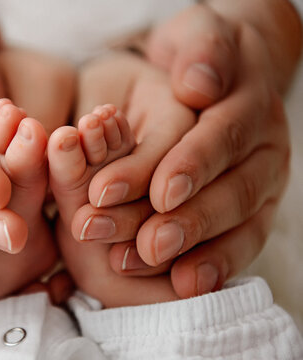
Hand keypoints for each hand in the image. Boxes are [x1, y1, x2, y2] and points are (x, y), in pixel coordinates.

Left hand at [132, 3, 293, 296]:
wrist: (218, 76)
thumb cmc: (196, 58)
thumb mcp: (197, 35)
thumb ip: (200, 51)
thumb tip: (199, 84)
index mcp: (250, 106)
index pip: (222, 136)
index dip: (193, 165)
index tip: (159, 192)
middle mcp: (264, 150)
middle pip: (231, 190)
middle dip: (188, 220)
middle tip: (146, 244)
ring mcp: (262, 185)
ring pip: (237, 224)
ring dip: (195, 250)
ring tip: (150, 266)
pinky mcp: (253, 213)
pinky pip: (240, 243)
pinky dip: (214, 265)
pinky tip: (183, 284)